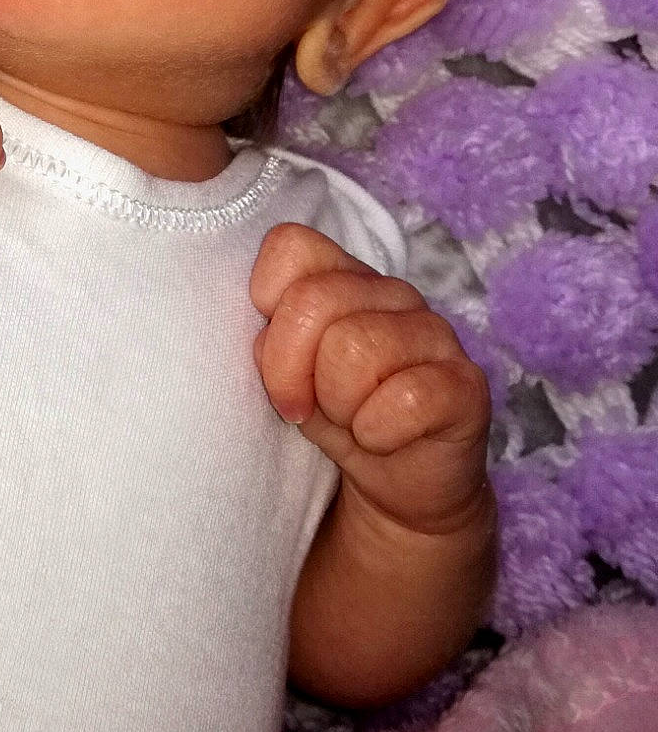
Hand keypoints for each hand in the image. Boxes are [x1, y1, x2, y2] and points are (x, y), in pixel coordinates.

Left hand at [249, 222, 491, 537]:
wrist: (400, 485)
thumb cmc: (339, 416)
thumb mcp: (287, 376)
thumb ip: (271, 341)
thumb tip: (263, 335)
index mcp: (345, 277)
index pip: (291, 246)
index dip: (269, 305)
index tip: (275, 356)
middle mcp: (393, 293)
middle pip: (313, 301)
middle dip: (291, 371)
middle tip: (306, 406)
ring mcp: (436, 334)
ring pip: (355, 348)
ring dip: (337, 405)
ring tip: (351, 419)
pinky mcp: (467, 385)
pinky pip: (405, 396)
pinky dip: (376, 431)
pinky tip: (380, 439)